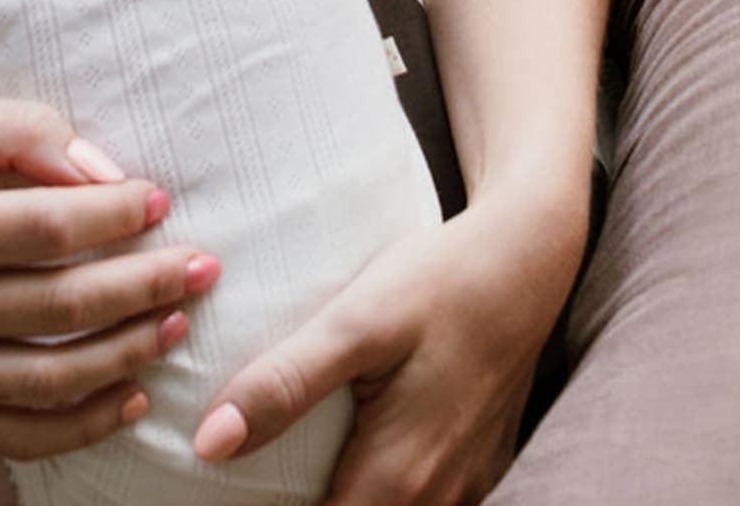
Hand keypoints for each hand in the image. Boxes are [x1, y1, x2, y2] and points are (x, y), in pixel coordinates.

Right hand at [0, 95, 222, 461]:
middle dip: (142, 284)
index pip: (37, 228)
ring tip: (179, 320)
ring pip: (46, 378)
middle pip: (53, 306)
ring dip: (127, 352)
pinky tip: (134, 392)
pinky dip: (85, 423)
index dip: (109, 215)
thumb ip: (20, 132)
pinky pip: (21, 435)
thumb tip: (101, 170)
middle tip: (203, 264)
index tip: (159, 201)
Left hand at [194, 187, 584, 504]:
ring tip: (294, 466)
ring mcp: (464, 486)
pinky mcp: (478, 464)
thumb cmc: (442, 282)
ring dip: (342, 498)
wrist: (528, 258)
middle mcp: (435, 499)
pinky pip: (423, 502)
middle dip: (297, 505)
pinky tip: (356, 451)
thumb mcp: (356, 321)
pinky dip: (382, 490)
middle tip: (252, 474)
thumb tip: (211, 444)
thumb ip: (286, 383)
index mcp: (395, 478)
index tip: (232, 489)